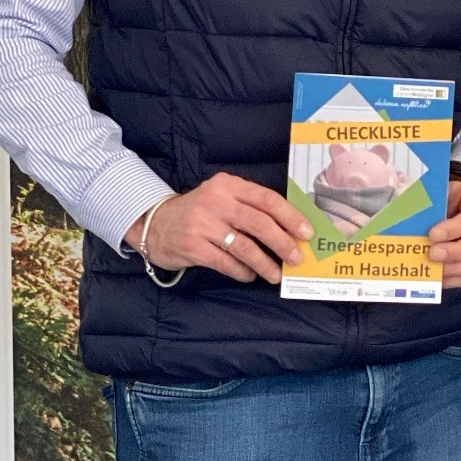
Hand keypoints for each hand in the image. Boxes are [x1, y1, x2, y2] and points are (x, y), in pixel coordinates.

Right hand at [127, 175, 310, 285]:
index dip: (290, 217)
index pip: (267, 199)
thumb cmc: (198, 212)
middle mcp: (216, 202)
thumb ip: (249, 206)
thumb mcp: (221, 198)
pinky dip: (242, 272)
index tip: (306, 232)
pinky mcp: (193, 247)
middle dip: (282, 243)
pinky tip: (250, 275)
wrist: (154, 224)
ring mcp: (203, 225)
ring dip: (265, 263)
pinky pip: (227, 263)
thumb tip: (289, 228)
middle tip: (296, 258)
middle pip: (259, 223)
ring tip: (276, 274)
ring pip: (245, 246)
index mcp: (228, 185)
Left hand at [427, 179, 460, 290]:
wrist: (449, 204)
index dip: (456, 228)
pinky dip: (451, 280)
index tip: (433, 234)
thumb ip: (426, 202)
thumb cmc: (442, 197)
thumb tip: (406, 216)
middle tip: (433, 254)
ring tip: (433, 268)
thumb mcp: (436, 192)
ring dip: (454, 268)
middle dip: (456, 252)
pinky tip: (435, 278)